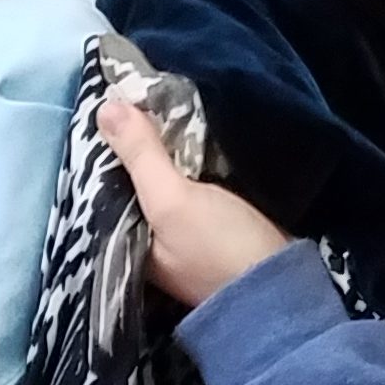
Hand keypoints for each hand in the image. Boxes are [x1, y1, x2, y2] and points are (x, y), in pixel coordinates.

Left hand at [100, 97, 290, 308]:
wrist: (282, 289)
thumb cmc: (220, 249)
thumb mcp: (172, 201)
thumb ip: (141, 157)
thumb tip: (103, 107)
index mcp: (124, 242)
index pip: (104, 185)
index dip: (108, 146)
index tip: (110, 103)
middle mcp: (146, 242)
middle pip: (134, 183)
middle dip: (137, 146)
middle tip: (138, 95)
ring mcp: (179, 238)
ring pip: (161, 185)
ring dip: (164, 153)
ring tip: (161, 105)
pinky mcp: (210, 231)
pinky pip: (190, 188)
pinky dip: (189, 166)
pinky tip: (192, 140)